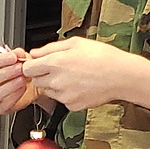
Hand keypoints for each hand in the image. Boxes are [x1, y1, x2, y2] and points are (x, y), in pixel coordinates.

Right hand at [0, 47, 41, 115]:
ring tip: (22, 79)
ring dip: (10, 86)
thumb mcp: (20, 58)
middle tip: (20, 68)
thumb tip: (18, 52)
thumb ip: (18, 54)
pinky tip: (22, 89)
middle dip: (6, 73)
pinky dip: (13, 97)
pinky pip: (2, 105)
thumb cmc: (19, 71)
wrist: (30, 86)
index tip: (13, 57)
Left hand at [22, 37, 149, 115]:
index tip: (38, 63)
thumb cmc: (103, 57)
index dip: (32, 65)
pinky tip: (80, 85)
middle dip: (43, 74)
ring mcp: (64, 96)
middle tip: (59, 68)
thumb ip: (50, 48)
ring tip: (73, 76)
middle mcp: (57, 81)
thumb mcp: (75, 43)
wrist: (122, 76)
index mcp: (55, 63)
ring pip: (48, 91)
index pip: (27, 68)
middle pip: (36, 80)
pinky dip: (66, 94)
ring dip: (54, 84)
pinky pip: (61, 100)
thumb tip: (35, 53)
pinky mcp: (72, 105)